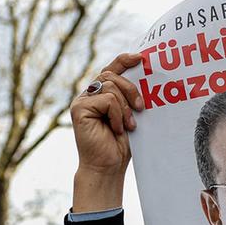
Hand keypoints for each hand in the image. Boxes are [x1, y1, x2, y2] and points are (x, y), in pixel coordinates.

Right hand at [71, 53, 144, 211]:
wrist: (108, 166)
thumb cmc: (121, 145)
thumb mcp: (131, 116)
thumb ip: (131, 98)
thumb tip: (146, 77)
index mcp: (101, 94)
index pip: (111, 69)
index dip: (124, 60)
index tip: (141, 58)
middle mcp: (89, 94)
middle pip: (111, 75)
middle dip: (131, 89)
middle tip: (142, 108)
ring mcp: (82, 101)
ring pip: (110, 86)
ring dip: (125, 107)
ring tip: (129, 126)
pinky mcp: (79, 108)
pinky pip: (107, 99)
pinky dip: (117, 114)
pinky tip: (116, 129)